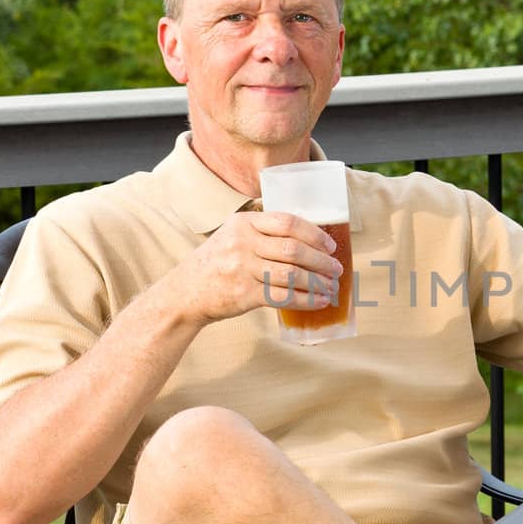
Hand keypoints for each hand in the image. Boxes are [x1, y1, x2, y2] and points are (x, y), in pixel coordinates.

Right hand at [168, 211, 342, 324]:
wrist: (186, 292)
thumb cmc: (216, 263)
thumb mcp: (232, 235)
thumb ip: (262, 231)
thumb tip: (308, 238)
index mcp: (243, 223)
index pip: (287, 222)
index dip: (314, 234)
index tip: (330, 245)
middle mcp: (243, 243)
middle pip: (294, 249)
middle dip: (322, 260)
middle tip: (336, 268)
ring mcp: (243, 269)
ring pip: (292, 274)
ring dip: (318, 281)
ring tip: (332, 286)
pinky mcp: (245, 294)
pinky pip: (284, 296)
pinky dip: (307, 300)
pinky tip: (319, 301)